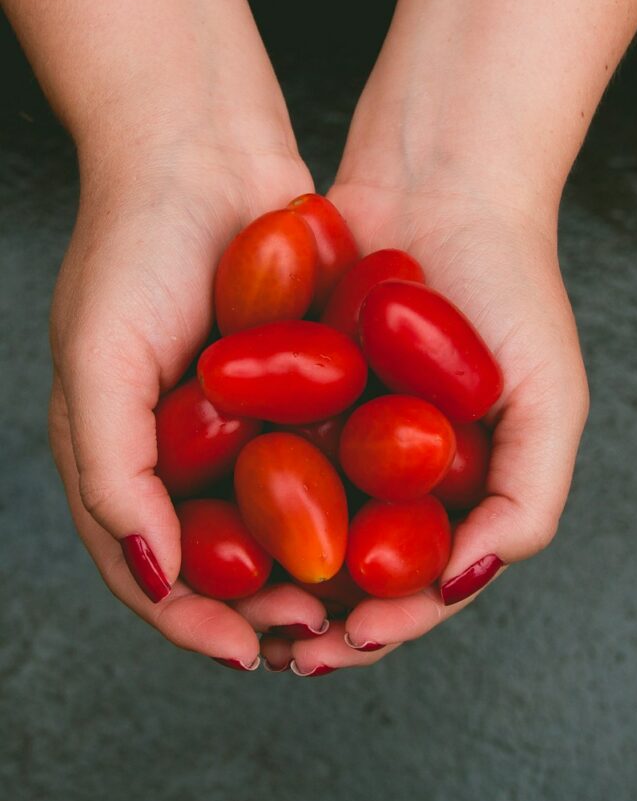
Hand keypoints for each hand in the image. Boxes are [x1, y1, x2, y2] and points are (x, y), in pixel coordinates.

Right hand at [48, 141, 335, 665]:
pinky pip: (314, 458)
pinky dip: (338, 501)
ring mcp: (235, 417)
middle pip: (219, 558)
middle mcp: (178, 445)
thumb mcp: (97, 356)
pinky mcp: (288, 384)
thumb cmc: (133, 246)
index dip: (192, 619)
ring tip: (348, 604)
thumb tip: (151, 571)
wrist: (202, 151)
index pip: (150, 568)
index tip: (245, 649)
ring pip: (274, 521)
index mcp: (119, 452)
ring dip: (306, 569)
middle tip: (313, 634)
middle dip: (260, 608)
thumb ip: (109, 468)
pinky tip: (374, 528)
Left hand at [279, 179, 587, 674]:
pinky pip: (262, 447)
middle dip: (315, 612)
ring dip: (267, 567)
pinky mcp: (291, 386)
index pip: (419, 580)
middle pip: (349, 562)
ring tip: (237, 601)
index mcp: (456, 484)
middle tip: (280, 642)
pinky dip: (238, 486)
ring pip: (295, 518)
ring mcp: (341, 426)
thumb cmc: (512, 285)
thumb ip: (530, 497)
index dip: (388, 622)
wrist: (440, 180)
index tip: (350, 639)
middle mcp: (393, 465)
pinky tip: (208, 516)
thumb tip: (466, 580)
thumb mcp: (548, 397)